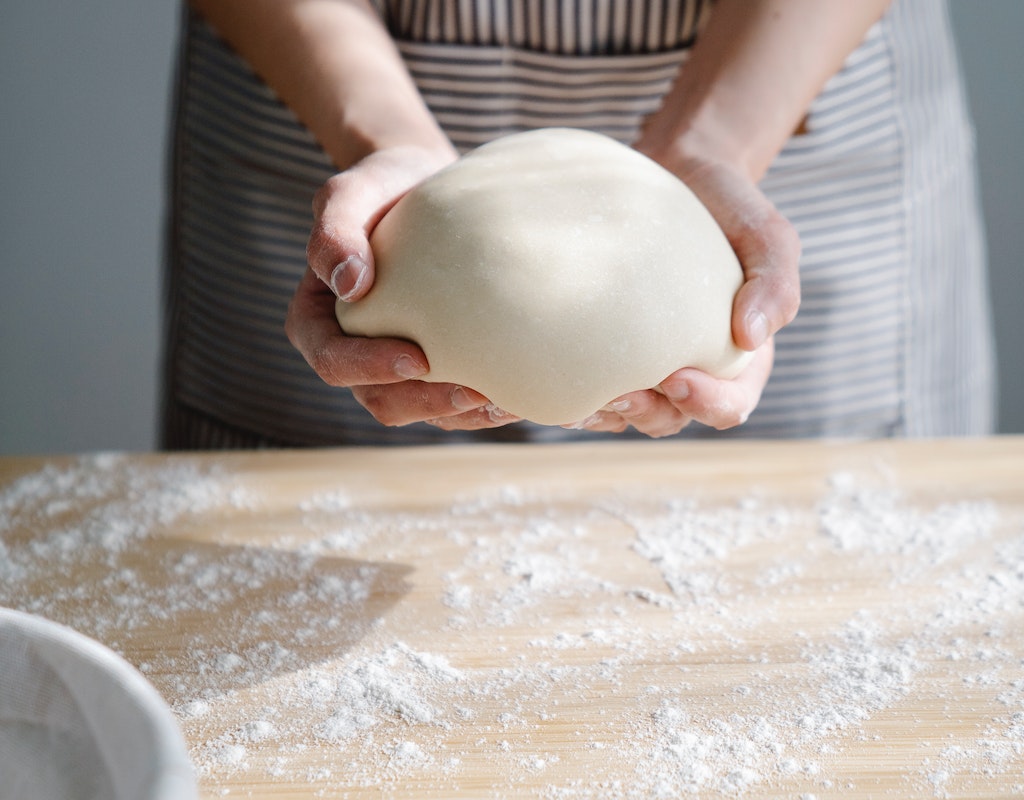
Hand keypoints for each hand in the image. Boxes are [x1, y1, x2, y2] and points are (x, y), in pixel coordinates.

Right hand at [287, 145, 516, 429]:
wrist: (426, 185)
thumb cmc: (383, 186)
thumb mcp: (351, 192)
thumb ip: (334, 230)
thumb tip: (350, 284)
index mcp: (317, 320)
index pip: (332, 359)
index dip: (370, 368)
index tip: (418, 358)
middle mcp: (353, 352)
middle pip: (380, 400)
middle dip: (427, 403)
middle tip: (475, 392)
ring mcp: (394, 364)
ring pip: (421, 411)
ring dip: (462, 414)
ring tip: (507, 403)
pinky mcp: (436, 365)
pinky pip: (454, 401)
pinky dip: (485, 406)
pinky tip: (522, 398)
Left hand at [568, 155, 800, 437]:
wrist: (677, 174)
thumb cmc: (729, 208)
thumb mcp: (768, 237)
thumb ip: (776, 284)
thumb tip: (752, 337)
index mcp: (737, 360)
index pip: (729, 405)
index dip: (707, 404)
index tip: (677, 378)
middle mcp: (690, 370)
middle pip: (667, 418)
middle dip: (643, 414)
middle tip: (617, 394)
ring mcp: (643, 363)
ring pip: (621, 412)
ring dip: (599, 413)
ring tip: (575, 402)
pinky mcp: (605, 348)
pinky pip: (586, 386)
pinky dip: (569, 394)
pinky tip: (547, 388)